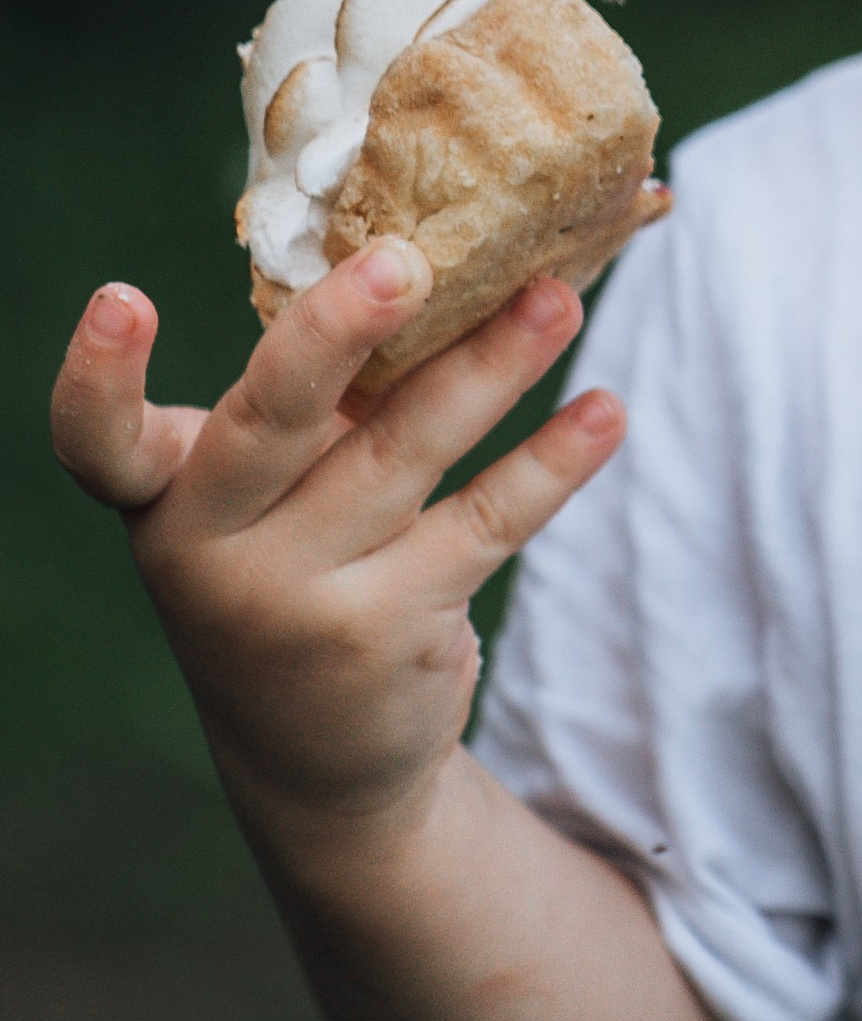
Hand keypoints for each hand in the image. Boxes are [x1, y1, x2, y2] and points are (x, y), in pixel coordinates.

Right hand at [51, 248, 621, 862]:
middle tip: (407, 259)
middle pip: (270, 423)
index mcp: (163, 496)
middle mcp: (209, 551)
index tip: (122, 298)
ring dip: (491, 366)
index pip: (100, 441)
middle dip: (336, 334)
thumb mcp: (266, 499)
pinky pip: (483, 524)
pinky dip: (550, 462)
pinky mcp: (387, 634)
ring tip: (560, 295)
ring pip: (403, 455)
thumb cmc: (293, 570)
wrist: (315, 763)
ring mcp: (295, 601)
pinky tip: (604, 412)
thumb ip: (313, 403)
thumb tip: (438, 257)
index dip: (98, 375)